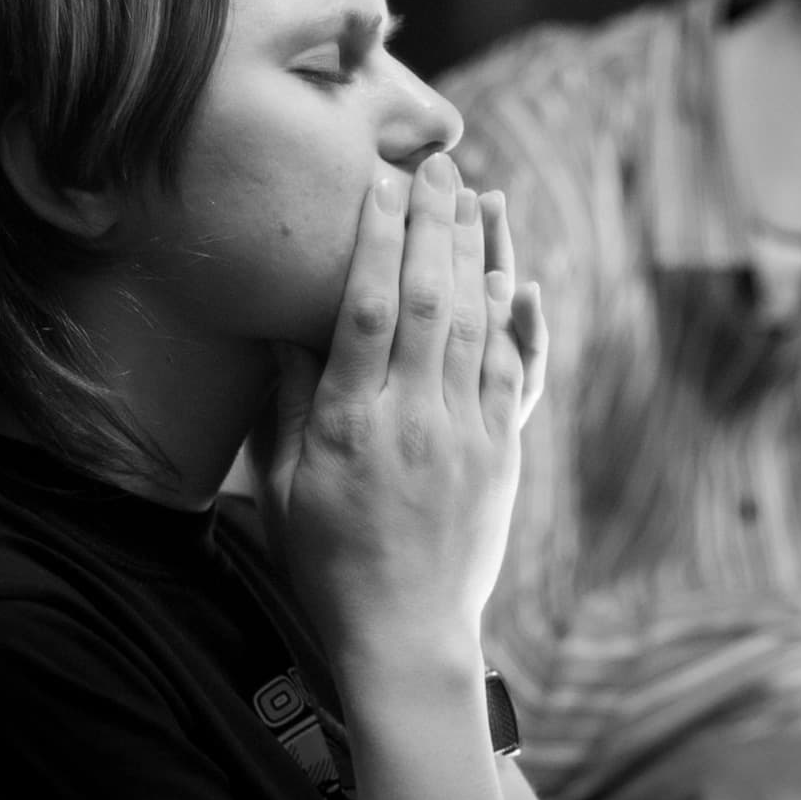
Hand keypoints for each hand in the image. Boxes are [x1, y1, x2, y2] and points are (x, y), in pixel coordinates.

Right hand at [252, 152, 546, 674]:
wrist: (406, 637)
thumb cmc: (328, 564)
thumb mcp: (284, 488)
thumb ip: (286, 405)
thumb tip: (283, 327)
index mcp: (351, 425)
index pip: (369, 309)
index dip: (379, 238)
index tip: (383, 184)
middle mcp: (416, 419)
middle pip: (433, 299)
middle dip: (436, 222)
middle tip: (440, 162)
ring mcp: (467, 433)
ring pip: (480, 324)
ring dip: (479, 252)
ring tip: (477, 195)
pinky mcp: (502, 452)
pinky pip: (514, 371)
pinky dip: (517, 319)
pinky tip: (514, 276)